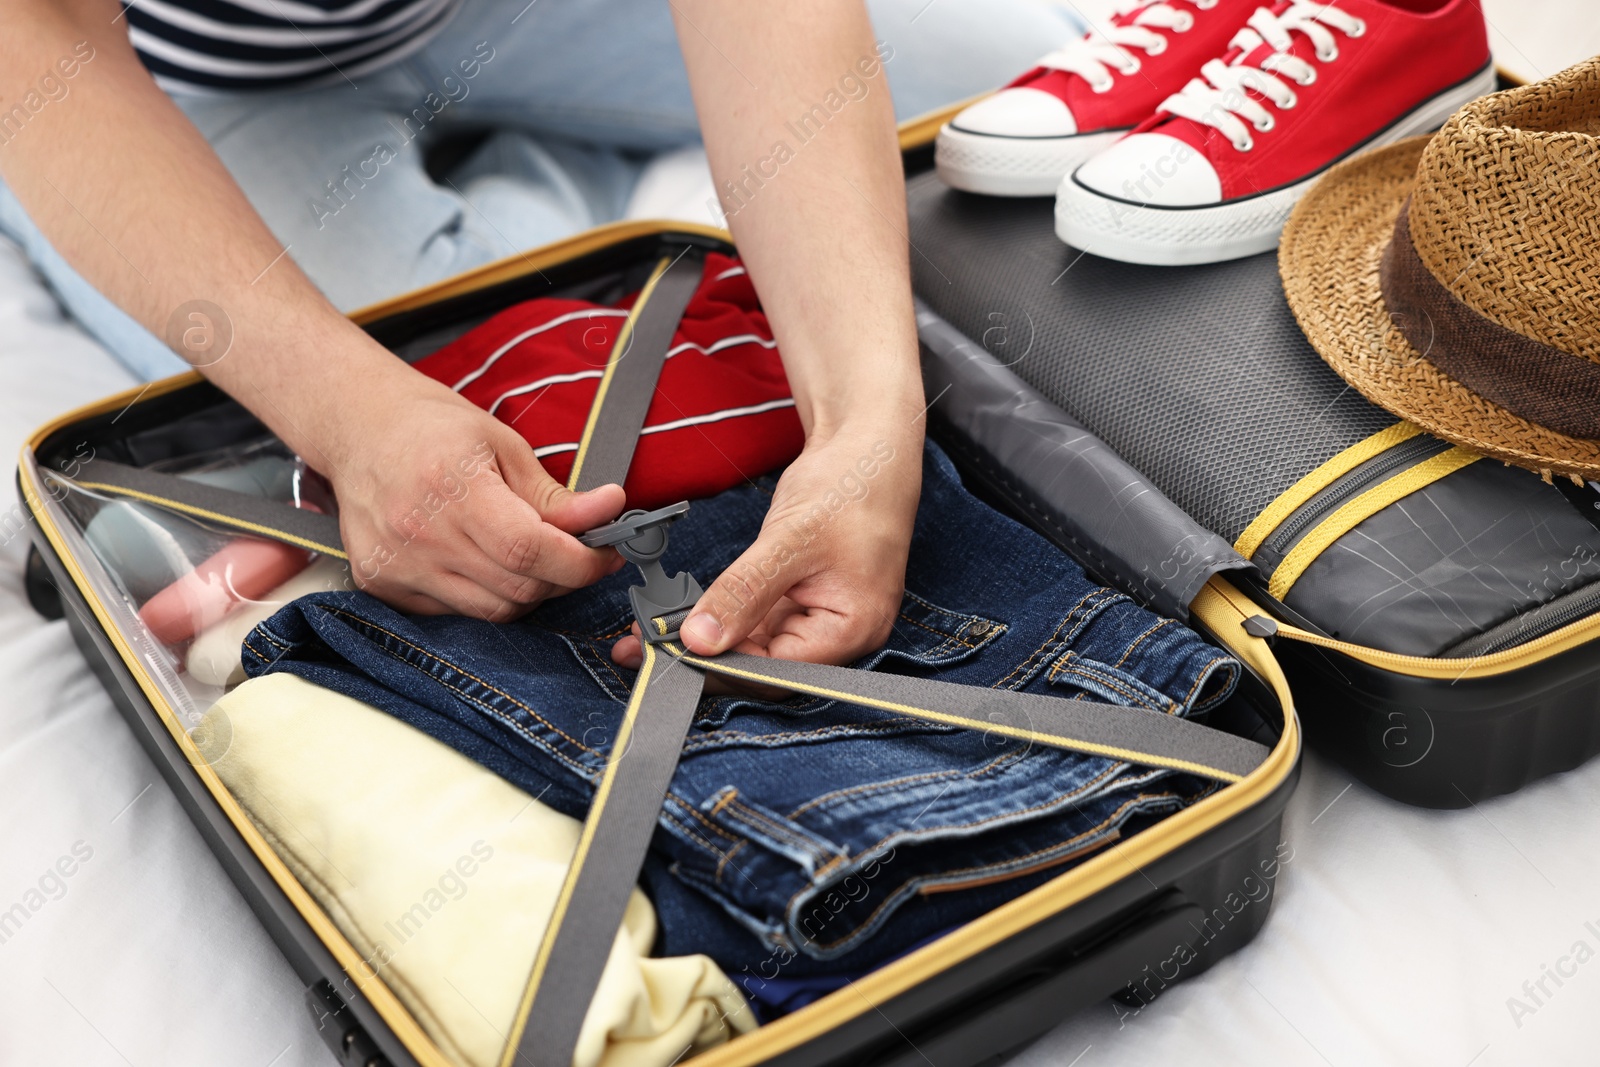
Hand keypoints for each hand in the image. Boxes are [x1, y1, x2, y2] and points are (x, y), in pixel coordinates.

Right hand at [325, 368, 625, 619]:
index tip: (605, 554)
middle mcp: (418, 533)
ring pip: (492, 610)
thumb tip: (606, 512)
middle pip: (517, 588)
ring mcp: (396, 565)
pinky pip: (456, 613)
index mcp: (451, 487)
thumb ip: (552, 494)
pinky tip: (484, 561)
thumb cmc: (430, 427)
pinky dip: (485, 595)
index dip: (579, 562)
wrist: (358, 430)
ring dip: (527, 592)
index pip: (529, 550)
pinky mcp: (382, 585)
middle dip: (562, 577)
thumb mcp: (502, 445)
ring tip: (530, 555)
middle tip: (576, 552)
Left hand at [611, 422, 921, 672]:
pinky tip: (687, 610)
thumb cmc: (850, 486)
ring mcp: (821, 617)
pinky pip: (757, 620)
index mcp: (852, 629)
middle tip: (648, 644)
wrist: (867, 446)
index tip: (670, 657)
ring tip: (656, 627)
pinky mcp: (801, 599)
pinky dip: (723, 615)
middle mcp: (840, 634)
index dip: (722, 669)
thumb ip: (743, 593)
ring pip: (755, 645)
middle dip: (709, 656)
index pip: (778, 672)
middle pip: (765, 666)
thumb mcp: (788, 540)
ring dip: (709, 638)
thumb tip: (699, 640)